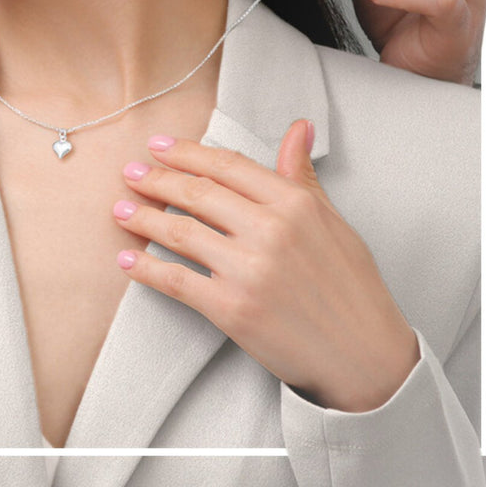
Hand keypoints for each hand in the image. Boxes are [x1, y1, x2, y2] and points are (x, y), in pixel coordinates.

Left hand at [113, 125, 419, 412]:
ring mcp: (249, 270)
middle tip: (130, 174)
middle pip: (197, 194)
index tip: (158, 146)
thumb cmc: (351, 289)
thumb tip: (298, 128)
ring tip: (120, 210)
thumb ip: (302, 176)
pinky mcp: (233, 309)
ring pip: (180, 233)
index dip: (186, 153)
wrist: (366, 358)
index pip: (227, 166)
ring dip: (142, 219)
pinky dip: (146, 268)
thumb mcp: (333, 223)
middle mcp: (270, 231)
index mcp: (295, 204)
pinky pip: (176, 281)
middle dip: (156, 180)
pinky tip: (128, 260)